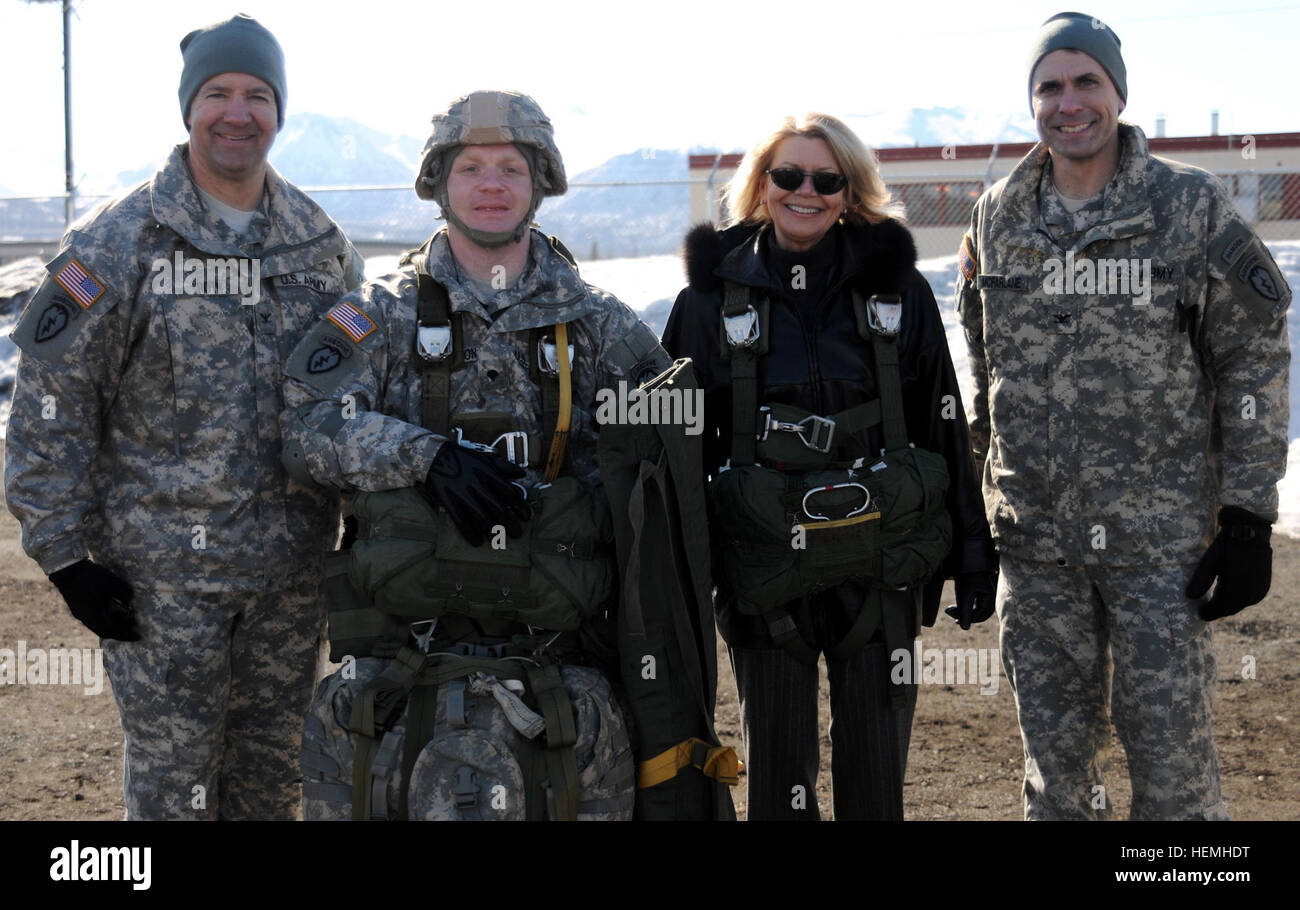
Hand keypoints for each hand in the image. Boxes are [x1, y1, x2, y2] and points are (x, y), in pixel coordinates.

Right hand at [50, 559, 139, 640]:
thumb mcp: (111, 582)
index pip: (110, 631)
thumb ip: (124, 593)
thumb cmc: (89, 576)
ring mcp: (81, 612)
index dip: (125, 634)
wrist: (66, 568)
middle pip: (105, 631)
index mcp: (91, 616)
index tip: (138, 636)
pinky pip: (96, 617)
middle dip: (121, 629)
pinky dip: (108, 616)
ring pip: (100, 624)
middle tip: (134, 623)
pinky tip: (116, 607)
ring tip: (127, 614)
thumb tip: (130, 601)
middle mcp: (85, 618)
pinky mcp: (80, 606)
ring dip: (114, 622)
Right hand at [422, 442, 530, 546]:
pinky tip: (477, 542)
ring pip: (481, 518)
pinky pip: (461, 522)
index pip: (509, 493)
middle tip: (517, 534)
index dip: (520, 507)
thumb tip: (522, 474)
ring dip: (492, 532)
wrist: (434, 457)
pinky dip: (470, 534)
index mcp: (488, 473)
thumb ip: (504, 467)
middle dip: (510, 524)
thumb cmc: (463, 459)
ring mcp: (462, 494)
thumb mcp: (484, 458)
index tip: (526, 517)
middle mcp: (477, 484)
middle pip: (498, 508)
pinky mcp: (449, 503)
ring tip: (499, 540)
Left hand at [944, 571, 996, 629]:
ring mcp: (984, 594)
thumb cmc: (967, 575)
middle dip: (965, 615)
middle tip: (951, 615)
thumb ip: (964, 611)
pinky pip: (972, 604)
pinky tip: (955, 606)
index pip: (980, 615)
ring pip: (975, 609)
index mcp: (989, 597)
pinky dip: (964, 606)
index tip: (954, 618)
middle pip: (978, 614)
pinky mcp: (978, 591)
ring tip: (950, 610)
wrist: (967, 559)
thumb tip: (964, 629)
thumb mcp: (964, 594)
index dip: (967, 618)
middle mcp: (989, 597)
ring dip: (963, 611)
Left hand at [1186, 506, 1271, 620]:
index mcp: (1236, 585)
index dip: (1209, 613)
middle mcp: (1251, 591)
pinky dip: (1237, 601)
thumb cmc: (1227, 546)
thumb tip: (1189, 597)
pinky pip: (1249, 600)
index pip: (1221, 607)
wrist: (1251, 533)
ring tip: (1214, 604)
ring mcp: (1259, 590)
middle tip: (1204, 610)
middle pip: (1230, 608)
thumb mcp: (1210, 560)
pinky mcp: (1264, 587)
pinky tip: (1228, 597)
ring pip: (1240, 605)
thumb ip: (1201, 579)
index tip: (1199, 613)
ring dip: (1227, 606)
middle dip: (1217, 611)